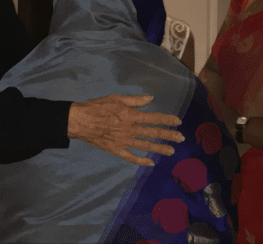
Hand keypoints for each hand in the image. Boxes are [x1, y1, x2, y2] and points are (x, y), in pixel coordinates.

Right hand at [67, 93, 183, 166]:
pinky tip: (150, 162)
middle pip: (153, 133)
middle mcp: (131, 130)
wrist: (81, 121)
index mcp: (132, 115)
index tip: (178, 122)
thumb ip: (135, 100)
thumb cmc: (98, 106)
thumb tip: (150, 98)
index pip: (154, 118)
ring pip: (145, 146)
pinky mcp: (116, 150)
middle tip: (181, 139)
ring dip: (159, 149)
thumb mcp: (117, 98)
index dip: (167, 120)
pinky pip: (131, 157)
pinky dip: (141, 160)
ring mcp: (124, 141)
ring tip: (171, 151)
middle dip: (169, 136)